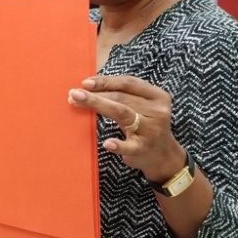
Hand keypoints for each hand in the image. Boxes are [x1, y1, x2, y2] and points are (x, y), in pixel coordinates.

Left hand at [68, 75, 185, 182]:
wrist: (163, 157)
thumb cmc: (145, 127)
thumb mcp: (141, 107)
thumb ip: (122, 96)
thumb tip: (87, 87)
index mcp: (157, 96)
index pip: (128, 83)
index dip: (106, 81)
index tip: (85, 82)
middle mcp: (157, 111)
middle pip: (122, 97)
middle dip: (96, 94)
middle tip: (74, 94)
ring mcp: (152, 130)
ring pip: (123, 113)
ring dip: (98, 105)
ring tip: (78, 103)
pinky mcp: (144, 149)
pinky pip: (129, 146)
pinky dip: (118, 145)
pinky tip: (107, 143)